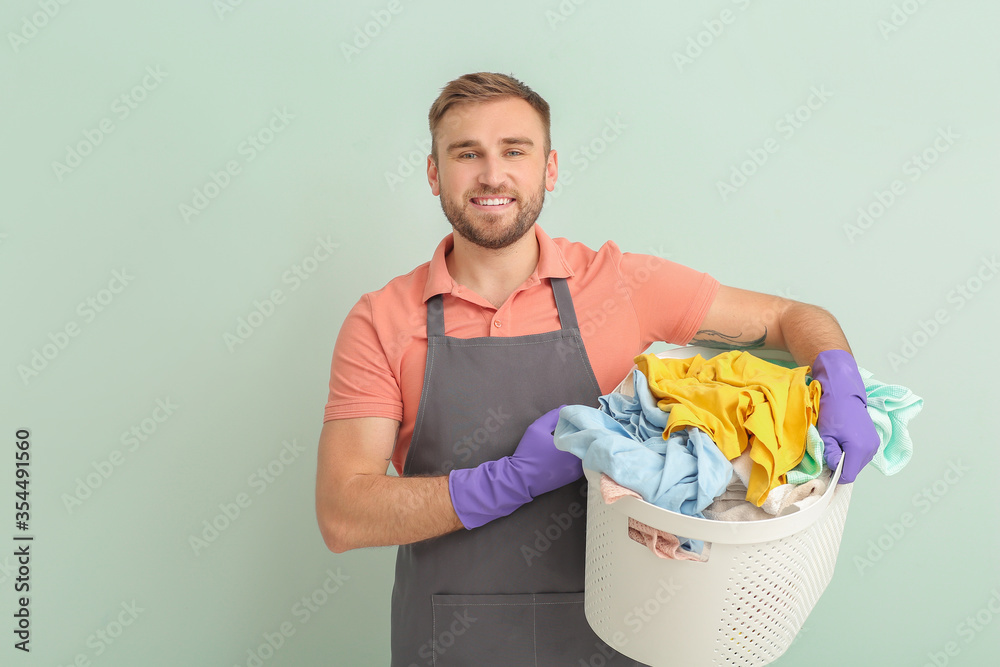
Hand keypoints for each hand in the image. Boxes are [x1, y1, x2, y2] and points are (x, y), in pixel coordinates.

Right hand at [448, 406, 581, 528]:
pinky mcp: (571, 479)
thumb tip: (565, 408)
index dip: (581, 424)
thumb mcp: (537, 428)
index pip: (585, 431)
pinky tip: (567, 452)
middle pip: (586, 443)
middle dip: (582, 435)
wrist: (521, 478)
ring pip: (583, 453)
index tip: (576, 420)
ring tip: (572, 438)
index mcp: (572, 447)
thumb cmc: (529, 452)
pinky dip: (576, 457)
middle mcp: (578, 460)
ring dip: (579, 446)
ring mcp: (576, 471)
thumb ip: (553, 416)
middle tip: (576, 427)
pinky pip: (579, 464)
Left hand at [812, 349, 878, 483]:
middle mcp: (871, 449)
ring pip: (858, 463)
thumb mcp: (826, 436)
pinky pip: (862, 455)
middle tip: (828, 455)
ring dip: (847, 460)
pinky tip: (843, 443)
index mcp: (859, 449)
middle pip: (854, 470)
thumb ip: (830, 455)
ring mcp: (874, 445)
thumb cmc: (833, 412)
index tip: (826, 469)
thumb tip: (833, 468)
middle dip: (841, 467)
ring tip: (836, 445)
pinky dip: (852, 454)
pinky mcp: (874, 440)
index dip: (836, 476)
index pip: (848, 476)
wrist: (844, 394)